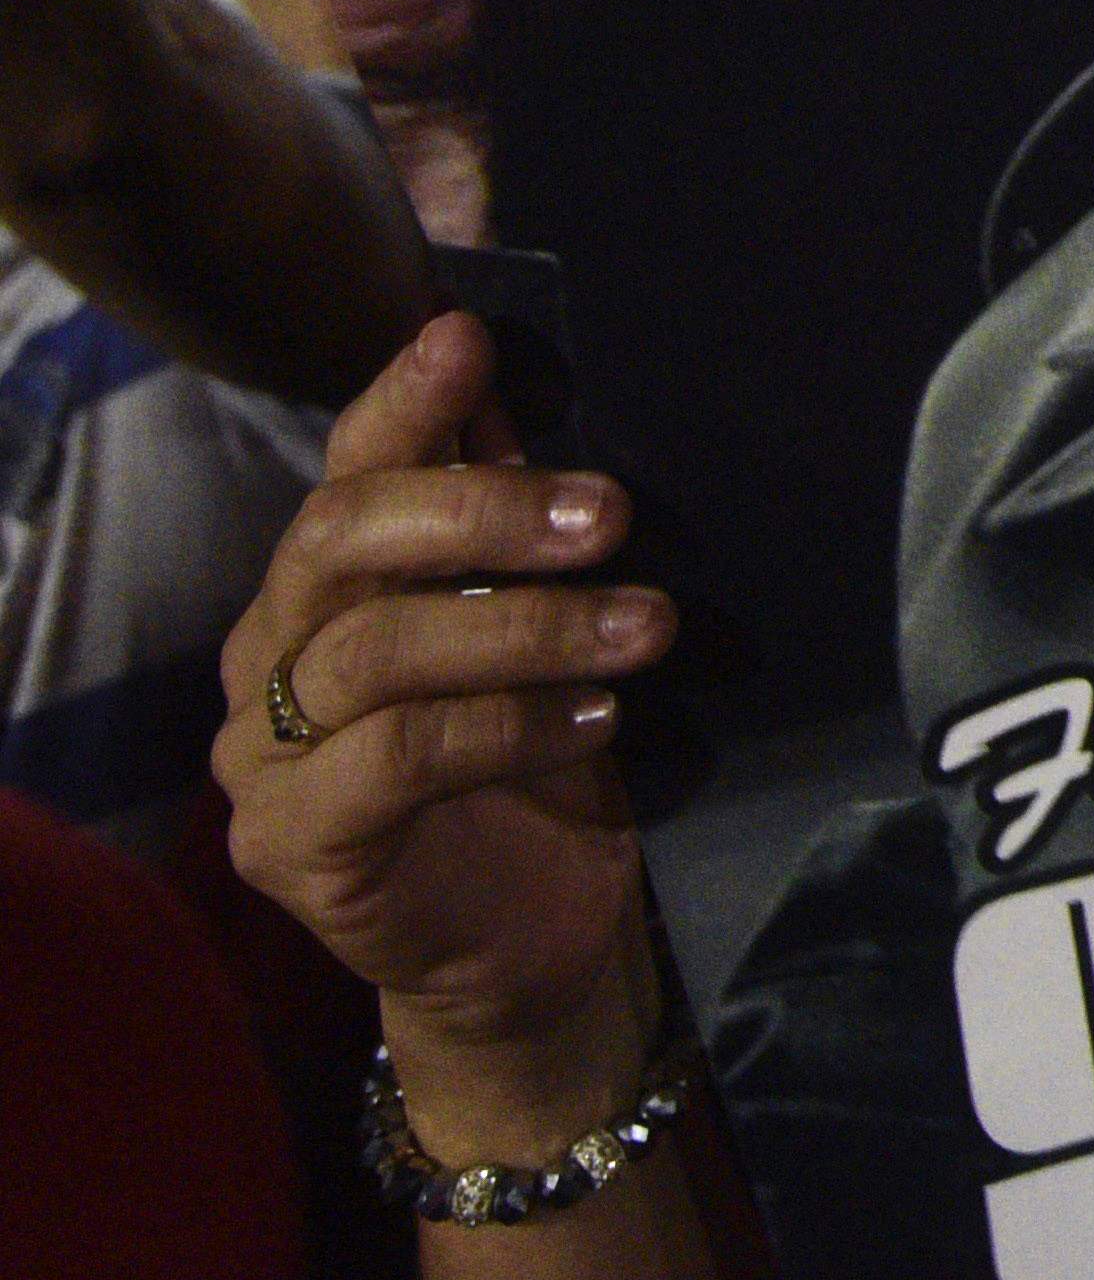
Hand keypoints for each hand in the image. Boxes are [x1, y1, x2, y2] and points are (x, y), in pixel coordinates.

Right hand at [217, 316, 672, 1111]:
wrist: (530, 939)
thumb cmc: (542, 762)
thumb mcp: (543, 625)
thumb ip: (514, 524)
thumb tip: (516, 392)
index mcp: (324, 586)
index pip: (347, 472)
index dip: (403, 402)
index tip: (469, 340)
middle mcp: (268, 654)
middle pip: (339, 541)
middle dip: (479, 509)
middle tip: (608, 513)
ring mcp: (262, 756)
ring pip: (377, 651)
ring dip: (528, 628)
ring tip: (646, 628)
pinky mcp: (290, 844)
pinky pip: (394, 758)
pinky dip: (507, 725)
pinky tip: (596, 717)